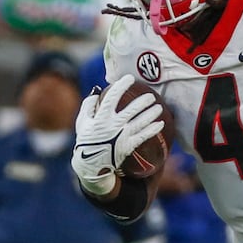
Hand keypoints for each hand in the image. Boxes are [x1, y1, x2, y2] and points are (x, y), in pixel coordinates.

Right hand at [72, 75, 164, 195]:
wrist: (90, 164)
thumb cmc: (86, 140)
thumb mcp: (82, 122)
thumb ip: (88, 105)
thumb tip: (96, 91)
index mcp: (101, 117)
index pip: (112, 97)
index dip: (121, 86)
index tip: (130, 78)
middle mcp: (113, 125)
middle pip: (131, 110)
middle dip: (143, 101)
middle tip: (151, 96)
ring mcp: (121, 136)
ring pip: (140, 122)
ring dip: (151, 114)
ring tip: (159, 108)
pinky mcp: (127, 146)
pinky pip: (143, 137)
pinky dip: (152, 130)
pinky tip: (160, 124)